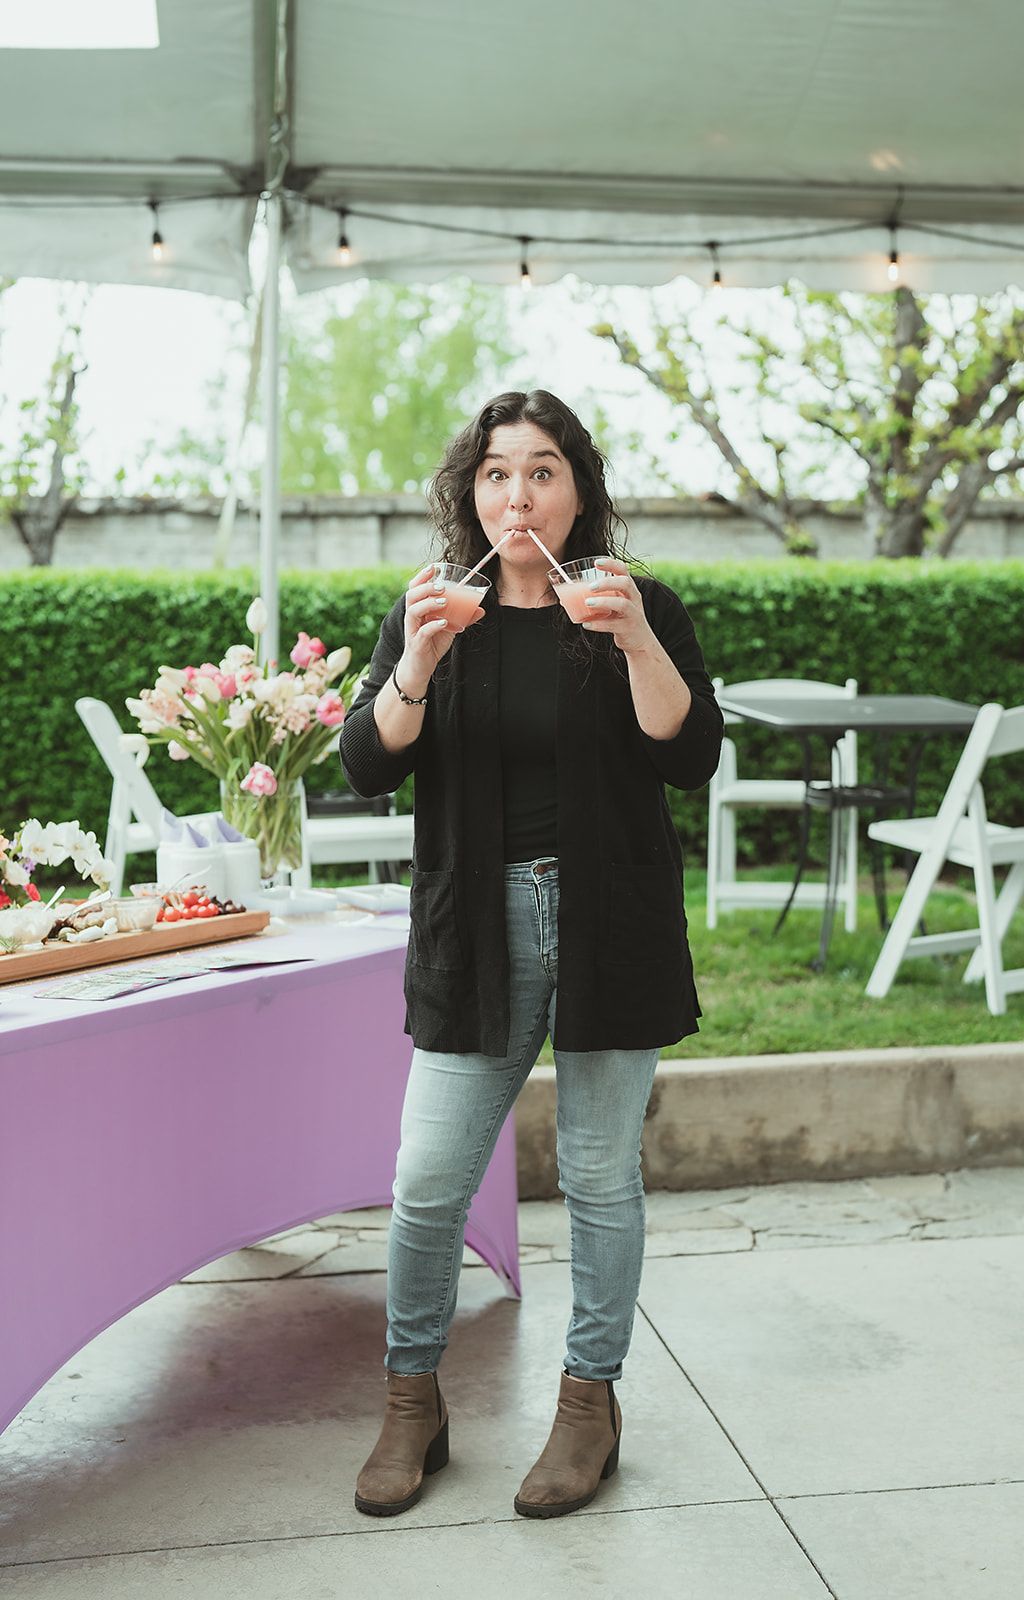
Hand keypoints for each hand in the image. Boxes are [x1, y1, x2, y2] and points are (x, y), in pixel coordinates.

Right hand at [400, 563, 485, 685]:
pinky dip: (433, 626)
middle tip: (441, 586)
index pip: (415, 588)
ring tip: (444, 601)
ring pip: (414, 611)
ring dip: (429, 603)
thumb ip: (462, 617)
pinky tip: (444, 623)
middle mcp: (413, 617)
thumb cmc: (431, 643)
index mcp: (418, 609)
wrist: (420, 668)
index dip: (422, 577)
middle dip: (426, 588)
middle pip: (412, 596)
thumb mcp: (449, 628)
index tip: (433, 568)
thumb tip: (481, 608)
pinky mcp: (417, 643)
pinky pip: (423, 632)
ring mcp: (413, 630)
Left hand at [578, 559, 656, 655]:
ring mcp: (633, 613)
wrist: (639, 641)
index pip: (623, 570)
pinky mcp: (628, 628)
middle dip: (607, 582)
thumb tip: (564, 599)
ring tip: (588, 603)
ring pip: (622, 604)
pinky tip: (586, 624)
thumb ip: (595, 598)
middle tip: (590, 586)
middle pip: (625, 583)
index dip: (611, 564)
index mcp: (628, 589)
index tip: (596, 562)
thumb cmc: (622, 619)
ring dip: (604, 602)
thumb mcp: (612, 605)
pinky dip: (599, 624)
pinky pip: (614, 625)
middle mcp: (633, 598)